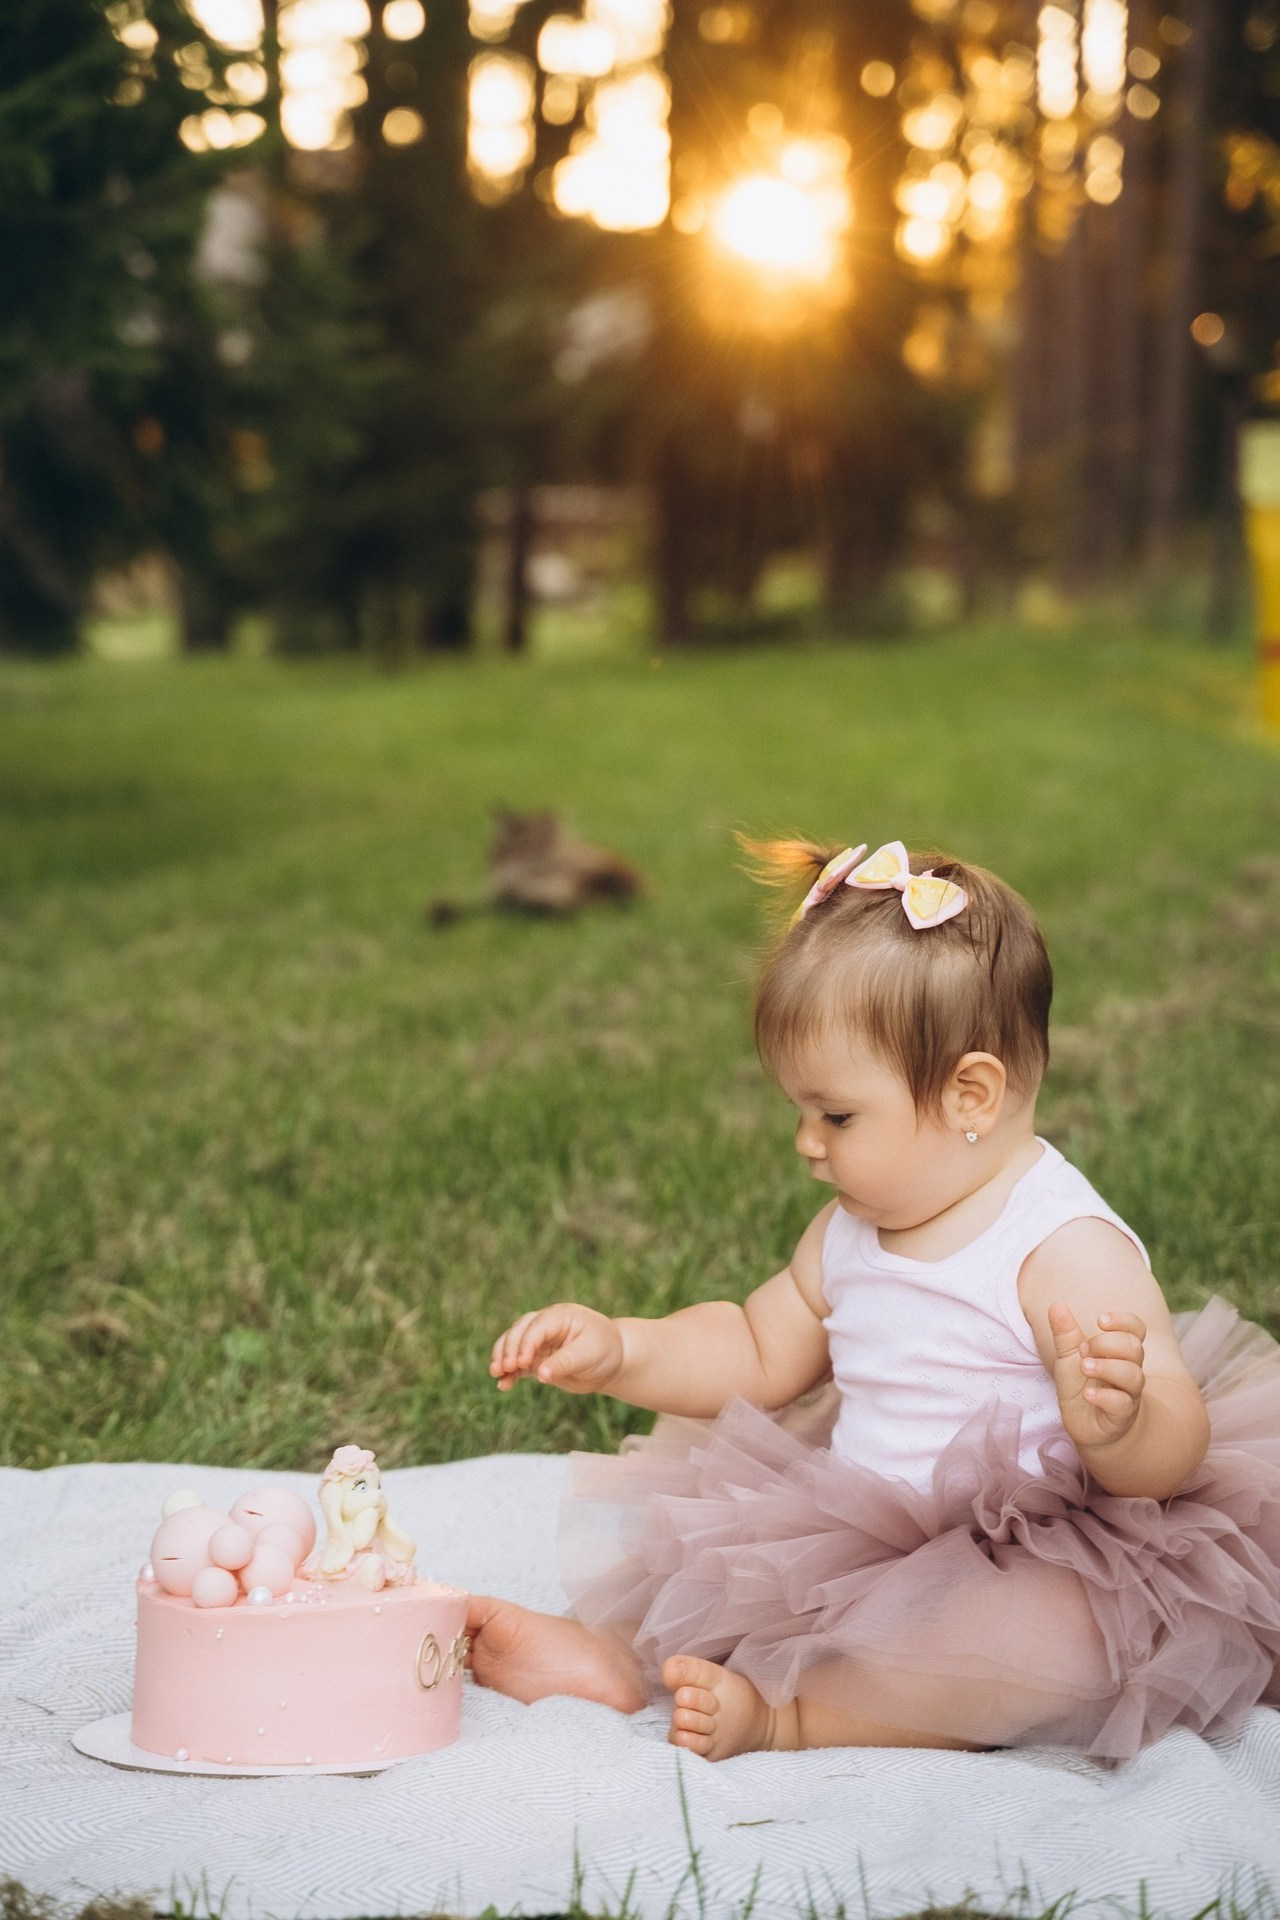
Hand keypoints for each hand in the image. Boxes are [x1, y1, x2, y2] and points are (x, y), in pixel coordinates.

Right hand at [489, 1303, 624, 1396]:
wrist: (613, 1361)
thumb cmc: (604, 1350)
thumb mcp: (588, 1354)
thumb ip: (564, 1362)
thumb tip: (541, 1375)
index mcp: (560, 1316)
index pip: (536, 1327)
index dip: (526, 1344)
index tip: (522, 1363)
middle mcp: (545, 1325)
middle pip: (518, 1332)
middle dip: (508, 1349)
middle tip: (503, 1369)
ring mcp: (539, 1342)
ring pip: (513, 1345)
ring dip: (502, 1359)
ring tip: (497, 1375)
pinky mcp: (537, 1359)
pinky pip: (518, 1364)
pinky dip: (509, 1373)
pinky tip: (503, 1385)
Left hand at [1048, 1303, 1146, 1451]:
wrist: (1089, 1426)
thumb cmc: (1083, 1385)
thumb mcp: (1069, 1357)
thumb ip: (1065, 1333)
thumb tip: (1056, 1304)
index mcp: (1119, 1351)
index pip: (1136, 1329)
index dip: (1124, 1321)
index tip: (1100, 1320)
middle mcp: (1129, 1369)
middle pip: (1134, 1348)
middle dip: (1107, 1343)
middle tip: (1084, 1350)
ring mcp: (1128, 1393)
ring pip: (1133, 1375)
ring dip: (1106, 1367)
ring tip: (1084, 1366)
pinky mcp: (1121, 1416)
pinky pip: (1122, 1404)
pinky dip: (1104, 1397)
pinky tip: (1088, 1394)